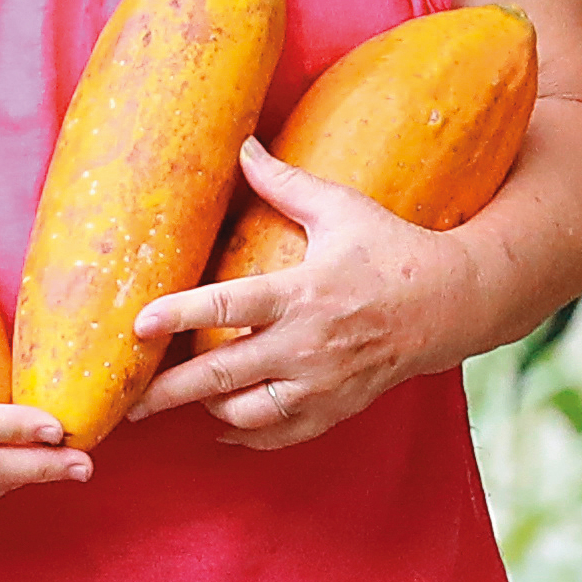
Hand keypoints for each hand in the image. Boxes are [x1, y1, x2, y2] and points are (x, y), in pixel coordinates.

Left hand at [124, 143, 466, 450]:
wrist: (452, 304)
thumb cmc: (392, 250)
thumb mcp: (341, 209)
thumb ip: (284, 183)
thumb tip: (243, 145)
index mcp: (302, 293)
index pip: (226, 307)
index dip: (177, 315)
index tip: (137, 324)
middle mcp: (308, 345)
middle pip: (222, 375)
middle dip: (169, 391)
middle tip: (129, 401)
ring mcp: (322, 384)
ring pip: (247, 414)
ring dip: (206, 411)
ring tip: (175, 404)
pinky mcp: (336, 408)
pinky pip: (280, 436)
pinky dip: (246, 437)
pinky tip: (221, 427)